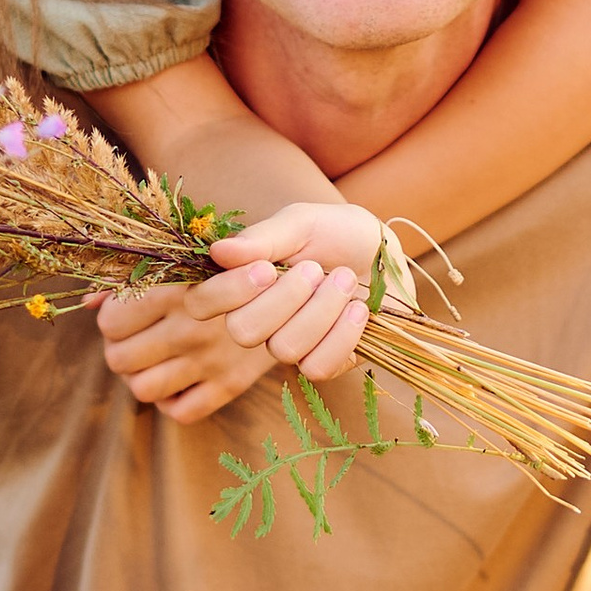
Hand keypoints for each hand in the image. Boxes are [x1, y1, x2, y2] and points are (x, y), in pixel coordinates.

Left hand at [93, 273, 277, 423]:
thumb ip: (137, 275)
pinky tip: (177, 380)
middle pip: (119, 359)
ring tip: (151, 360)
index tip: (124, 313)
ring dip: (139, 377)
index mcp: (177, 291)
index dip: (110, 320)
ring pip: (143, 389)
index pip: (111, 322)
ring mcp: (210, 362)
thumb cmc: (239, 265)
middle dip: (118, 351)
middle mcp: (190, 329)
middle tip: (133, 340)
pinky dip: (171, 400)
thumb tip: (88, 301)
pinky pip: (181, 411)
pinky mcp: (230, 385)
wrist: (301, 287)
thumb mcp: (192, 258)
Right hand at [207, 200, 384, 384]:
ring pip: (283, 348)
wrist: (388, 255)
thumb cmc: (337, 234)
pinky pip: (317, 366)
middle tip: (315, 269)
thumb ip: (262, 238)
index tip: (265, 268)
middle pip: (242, 331)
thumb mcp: (302, 223)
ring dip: (321, 310)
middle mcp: (257, 319)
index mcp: (240, 282)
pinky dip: (342, 335)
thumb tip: (218, 251)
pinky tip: (359, 310)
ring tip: (346, 280)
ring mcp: (290, 345)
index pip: (202, 303)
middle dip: (284, 299)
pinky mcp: (324, 363)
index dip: (227, 292)